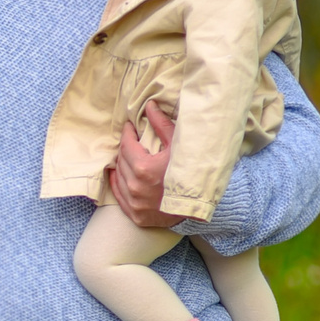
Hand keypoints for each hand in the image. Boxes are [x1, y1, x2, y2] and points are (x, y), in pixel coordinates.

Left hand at [106, 101, 182, 229]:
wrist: (200, 206)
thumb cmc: (192, 173)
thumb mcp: (179, 146)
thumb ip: (162, 125)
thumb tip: (149, 105)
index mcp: (143, 168)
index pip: (127, 144)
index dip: (128, 133)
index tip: (130, 127)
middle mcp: (135, 186)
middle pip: (121, 160)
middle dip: (126, 148)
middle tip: (132, 141)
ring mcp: (134, 202)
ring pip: (118, 176)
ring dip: (122, 165)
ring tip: (129, 157)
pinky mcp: (135, 215)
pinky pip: (118, 195)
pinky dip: (119, 183)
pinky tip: (122, 175)